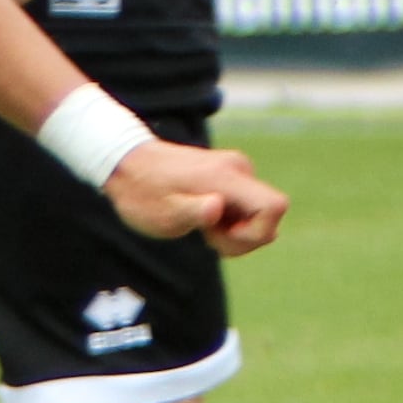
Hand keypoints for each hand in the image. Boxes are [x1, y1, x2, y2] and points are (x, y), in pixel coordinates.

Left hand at [105, 137, 286, 253]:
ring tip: (202, 228)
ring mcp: (236, 171)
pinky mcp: (231, 177)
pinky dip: (232, 223)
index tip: (223, 236)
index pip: (274, 206)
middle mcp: (239, 169)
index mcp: (226, 177)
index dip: (257, 232)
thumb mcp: (164, 214)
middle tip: (207, 236)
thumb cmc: (143, 193)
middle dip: (245, 238)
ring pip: (260, 214)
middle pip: (271, 215)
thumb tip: (217, 208)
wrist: (128, 165)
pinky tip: (204, 220)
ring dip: (237, 232)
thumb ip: (194, 212)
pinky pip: (248, 208)